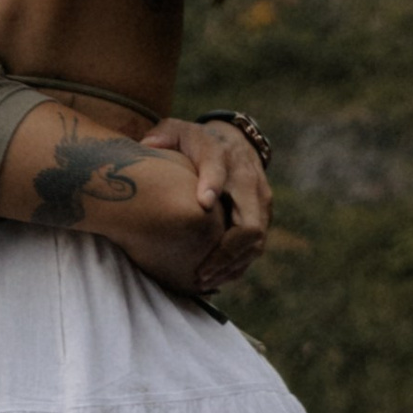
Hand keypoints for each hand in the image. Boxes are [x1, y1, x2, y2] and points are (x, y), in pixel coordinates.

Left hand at [142, 115, 269, 290]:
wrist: (234, 142)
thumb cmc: (196, 142)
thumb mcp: (178, 131)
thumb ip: (162, 136)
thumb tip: (149, 146)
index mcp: (222, 155)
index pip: (219, 168)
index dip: (212, 184)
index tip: (203, 204)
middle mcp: (248, 180)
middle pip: (249, 222)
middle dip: (226, 251)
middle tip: (199, 272)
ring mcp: (261, 201)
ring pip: (256, 242)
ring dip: (231, 265)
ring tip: (203, 281)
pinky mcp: (264, 217)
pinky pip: (256, 248)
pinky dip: (237, 266)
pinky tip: (215, 279)